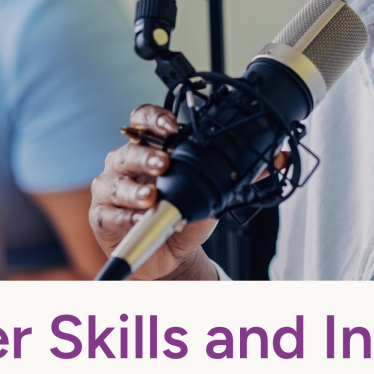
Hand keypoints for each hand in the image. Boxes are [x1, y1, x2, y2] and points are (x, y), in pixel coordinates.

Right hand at [90, 104, 218, 280]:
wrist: (171, 254)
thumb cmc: (183, 214)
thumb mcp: (210, 194)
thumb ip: (232, 175)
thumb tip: (272, 160)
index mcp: (150, 148)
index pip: (144, 121)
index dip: (155, 119)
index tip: (173, 127)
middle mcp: (126, 163)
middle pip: (129, 149)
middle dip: (146, 154)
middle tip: (163, 162)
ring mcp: (111, 188)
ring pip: (116, 181)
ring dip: (134, 189)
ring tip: (151, 197)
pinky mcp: (102, 216)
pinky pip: (108, 213)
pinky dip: (125, 216)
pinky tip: (140, 218)